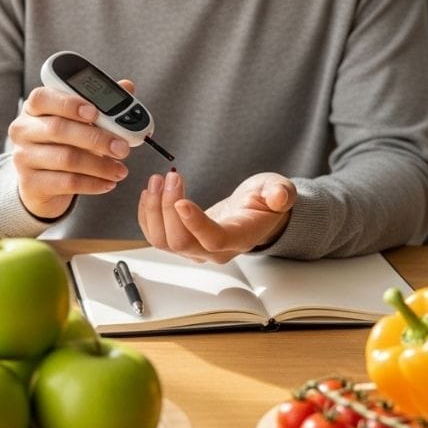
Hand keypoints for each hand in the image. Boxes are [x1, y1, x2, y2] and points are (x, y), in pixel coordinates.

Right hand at [7, 81, 134, 219]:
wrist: (41, 184)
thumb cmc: (63, 145)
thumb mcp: (79, 124)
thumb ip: (100, 105)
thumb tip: (127, 86)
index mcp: (34, 108)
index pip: (43, 98)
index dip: (70, 104)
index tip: (95, 112)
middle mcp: (23, 130)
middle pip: (59, 129)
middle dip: (96, 138)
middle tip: (122, 148)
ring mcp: (23, 157)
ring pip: (66, 158)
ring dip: (100, 165)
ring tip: (120, 170)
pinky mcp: (30, 183)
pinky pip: (66, 182)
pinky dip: (92, 184)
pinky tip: (108, 183)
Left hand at [138, 170, 296, 263]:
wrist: (255, 213)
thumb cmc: (265, 201)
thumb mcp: (280, 189)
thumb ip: (281, 192)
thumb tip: (279, 197)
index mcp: (240, 237)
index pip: (213, 239)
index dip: (195, 223)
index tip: (181, 200)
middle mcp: (214, 251)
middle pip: (181, 242)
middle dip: (167, 208)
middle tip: (168, 177)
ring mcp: (196, 249)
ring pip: (163, 241)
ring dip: (153, 211)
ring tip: (156, 180)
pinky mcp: (182, 242)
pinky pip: (156, 236)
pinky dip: (147, 215)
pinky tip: (149, 193)